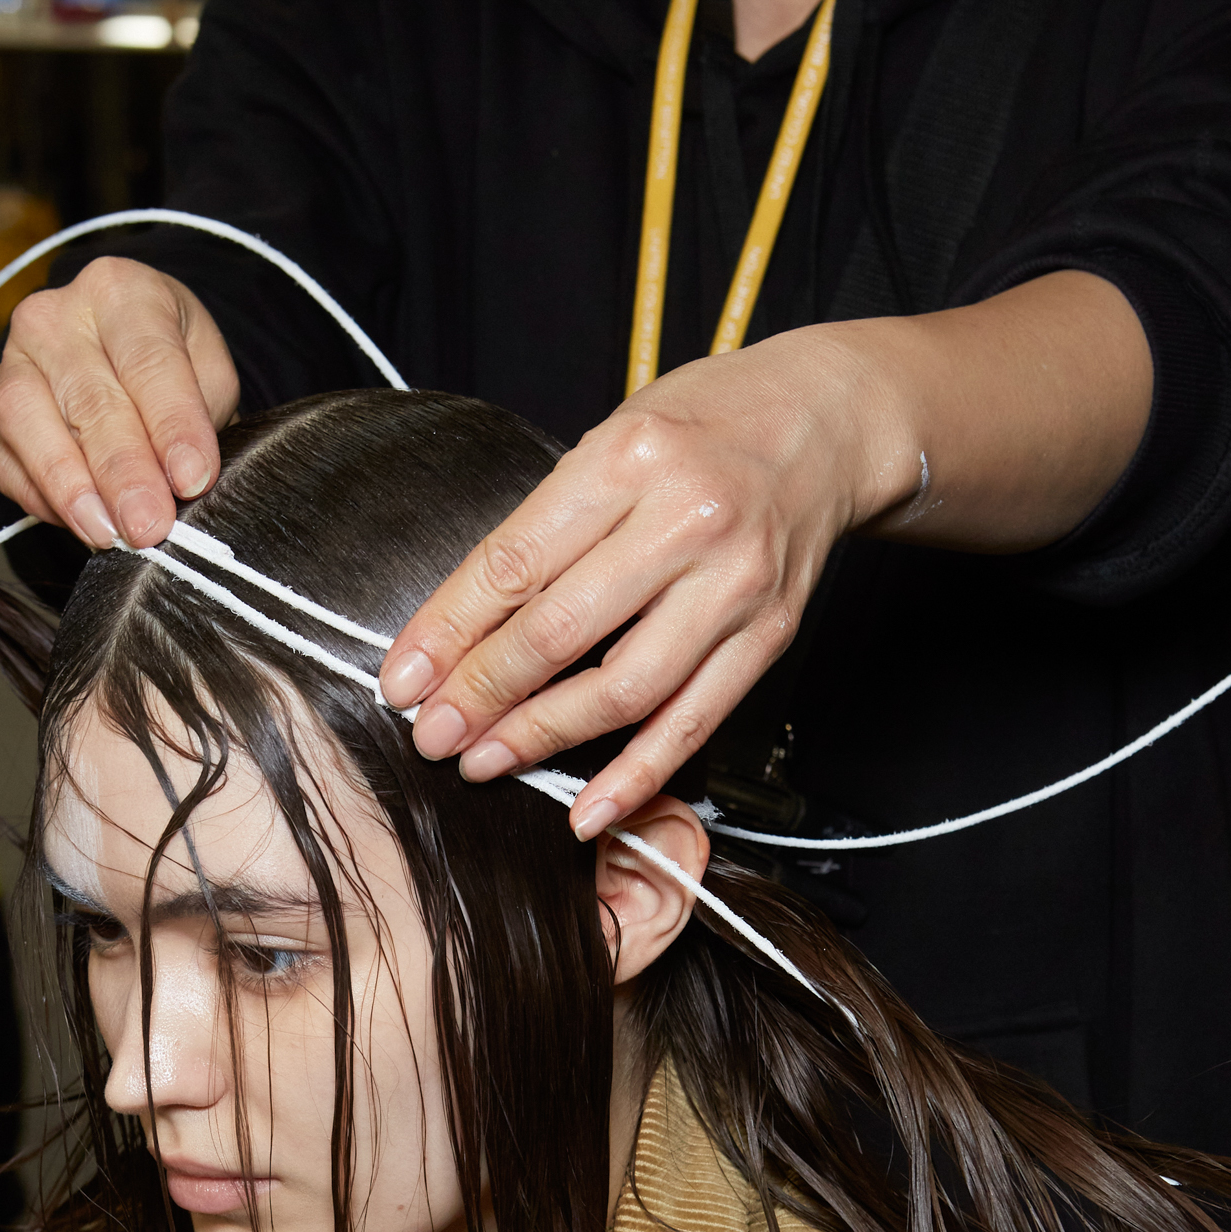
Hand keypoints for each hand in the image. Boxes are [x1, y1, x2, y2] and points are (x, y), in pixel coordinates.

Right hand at [0, 257, 239, 552]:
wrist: (118, 355)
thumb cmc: (169, 364)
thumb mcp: (207, 371)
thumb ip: (199, 416)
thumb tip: (183, 482)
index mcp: (120, 291)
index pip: (147, 359)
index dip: (171, 423)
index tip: (193, 479)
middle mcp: (55, 317)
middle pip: (90, 398)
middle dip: (123, 471)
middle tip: (149, 524)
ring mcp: (15, 362)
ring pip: (29, 423)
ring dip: (71, 487)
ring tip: (108, 533)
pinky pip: (7, 461)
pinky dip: (43, 499)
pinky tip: (82, 524)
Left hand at [378, 272, 1150, 836]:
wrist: (829, 421)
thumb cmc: (705, 427)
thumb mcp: (616, 439)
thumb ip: (550, 525)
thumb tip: (459, 628)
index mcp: (630, 456)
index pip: (517, 561)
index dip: (449, 632)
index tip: (402, 680)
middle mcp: (687, 519)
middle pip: (563, 630)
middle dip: (484, 693)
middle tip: (433, 737)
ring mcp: (734, 584)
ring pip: (625, 687)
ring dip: (546, 736)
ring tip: (488, 763)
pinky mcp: (768, 635)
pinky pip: (694, 720)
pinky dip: (637, 774)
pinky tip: (587, 810)